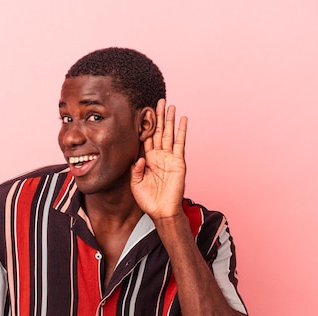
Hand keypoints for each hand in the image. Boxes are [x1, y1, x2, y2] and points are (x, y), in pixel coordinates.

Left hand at [131, 99, 187, 220]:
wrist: (162, 212)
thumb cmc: (148, 201)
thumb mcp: (135, 184)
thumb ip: (135, 170)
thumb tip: (139, 157)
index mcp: (147, 160)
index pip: (146, 139)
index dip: (145, 126)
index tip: (143, 112)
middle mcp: (159, 156)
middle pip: (158, 132)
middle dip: (158, 117)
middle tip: (158, 101)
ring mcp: (169, 158)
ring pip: (169, 134)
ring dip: (169, 119)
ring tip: (169, 105)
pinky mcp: (178, 161)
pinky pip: (180, 143)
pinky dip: (181, 130)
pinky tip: (182, 119)